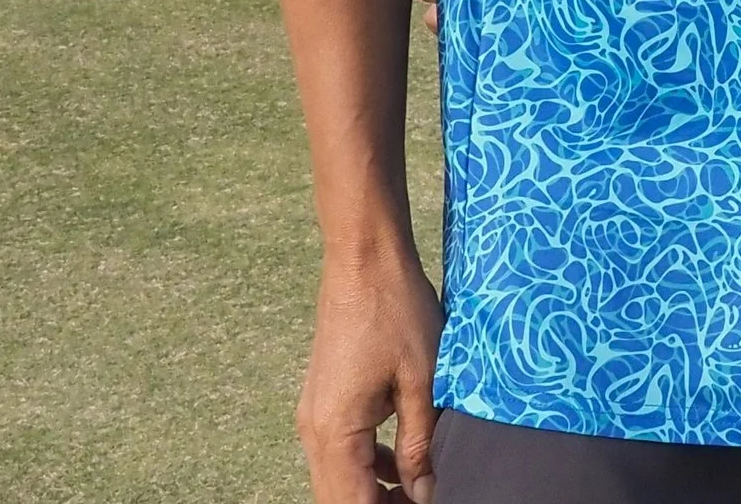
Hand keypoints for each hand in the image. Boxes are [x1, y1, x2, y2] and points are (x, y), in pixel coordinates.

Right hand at [296, 247, 444, 503]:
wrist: (364, 260)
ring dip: (373, 491)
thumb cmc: (396, 310)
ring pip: (339, 478)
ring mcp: (315, 416)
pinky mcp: (324, 401)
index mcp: (336, 432)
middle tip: (425, 499)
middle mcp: (315, 431)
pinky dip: (367, 465)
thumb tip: (426, 491)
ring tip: (419, 489)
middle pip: (340, 498)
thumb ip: (421, 443)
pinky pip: (341, 452)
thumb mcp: (423, 379)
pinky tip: (401, 460)